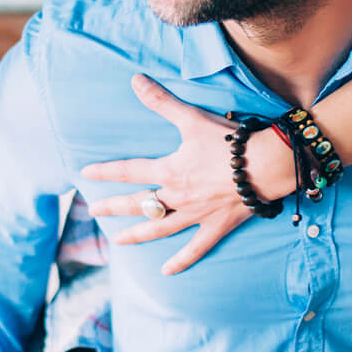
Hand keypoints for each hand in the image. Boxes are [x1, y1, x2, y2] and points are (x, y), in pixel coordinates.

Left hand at [81, 75, 292, 275]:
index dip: (106, 172)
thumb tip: (135, 80)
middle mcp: (177, 196)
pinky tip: (166, 271)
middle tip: (94, 211)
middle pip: (139, 204)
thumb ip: (162, 101)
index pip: (130, 171)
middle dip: (114, 207)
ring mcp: (196, 214)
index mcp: (169, 170)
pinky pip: (195, 248)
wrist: (266, 164)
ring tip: (119, 241)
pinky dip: (181, 260)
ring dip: (137, 235)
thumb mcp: (192, 118)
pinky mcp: (216, 226)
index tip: (86, 174)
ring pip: (159, 229)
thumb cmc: (229, 140)